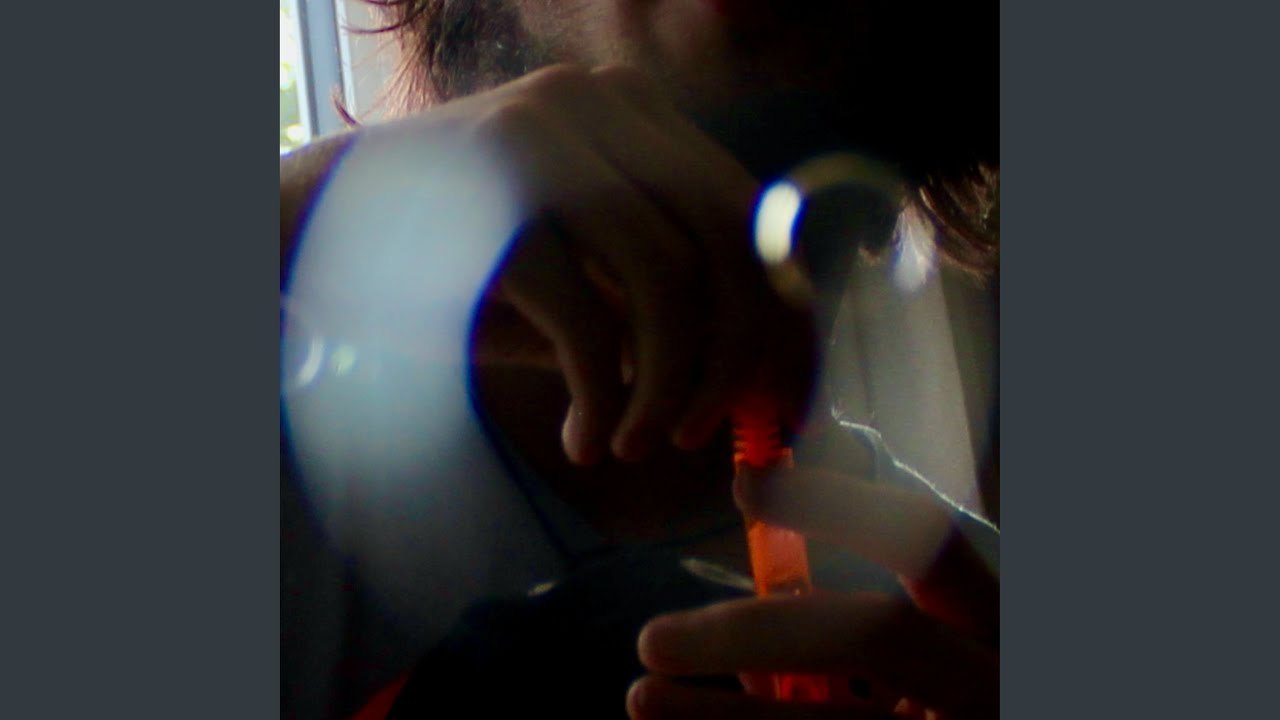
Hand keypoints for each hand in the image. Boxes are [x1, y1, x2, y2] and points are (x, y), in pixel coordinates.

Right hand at [447, 64, 813, 464]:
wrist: (315, 231)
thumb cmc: (454, 254)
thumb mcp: (573, 259)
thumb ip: (655, 289)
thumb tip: (757, 361)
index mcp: (629, 109)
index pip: (747, 207)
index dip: (780, 309)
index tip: (779, 392)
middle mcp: (596, 104)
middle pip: (725, 239)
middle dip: (734, 354)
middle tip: (702, 428)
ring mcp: (541, 145)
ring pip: (669, 281)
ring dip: (667, 386)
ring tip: (634, 438)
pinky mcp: (492, 208)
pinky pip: (589, 323)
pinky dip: (602, 398)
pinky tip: (586, 436)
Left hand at [630, 463, 998, 718]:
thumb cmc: (946, 703)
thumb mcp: (928, 667)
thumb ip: (856, 642)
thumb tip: (743, 621)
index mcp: (995, 627)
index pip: (929, 541)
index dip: (837, 505)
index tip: (743, 483)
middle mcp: (993, 683)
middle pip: (875, 634)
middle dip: (754, 630)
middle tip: (651, 639)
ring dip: (724, 716)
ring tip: (641, 697)